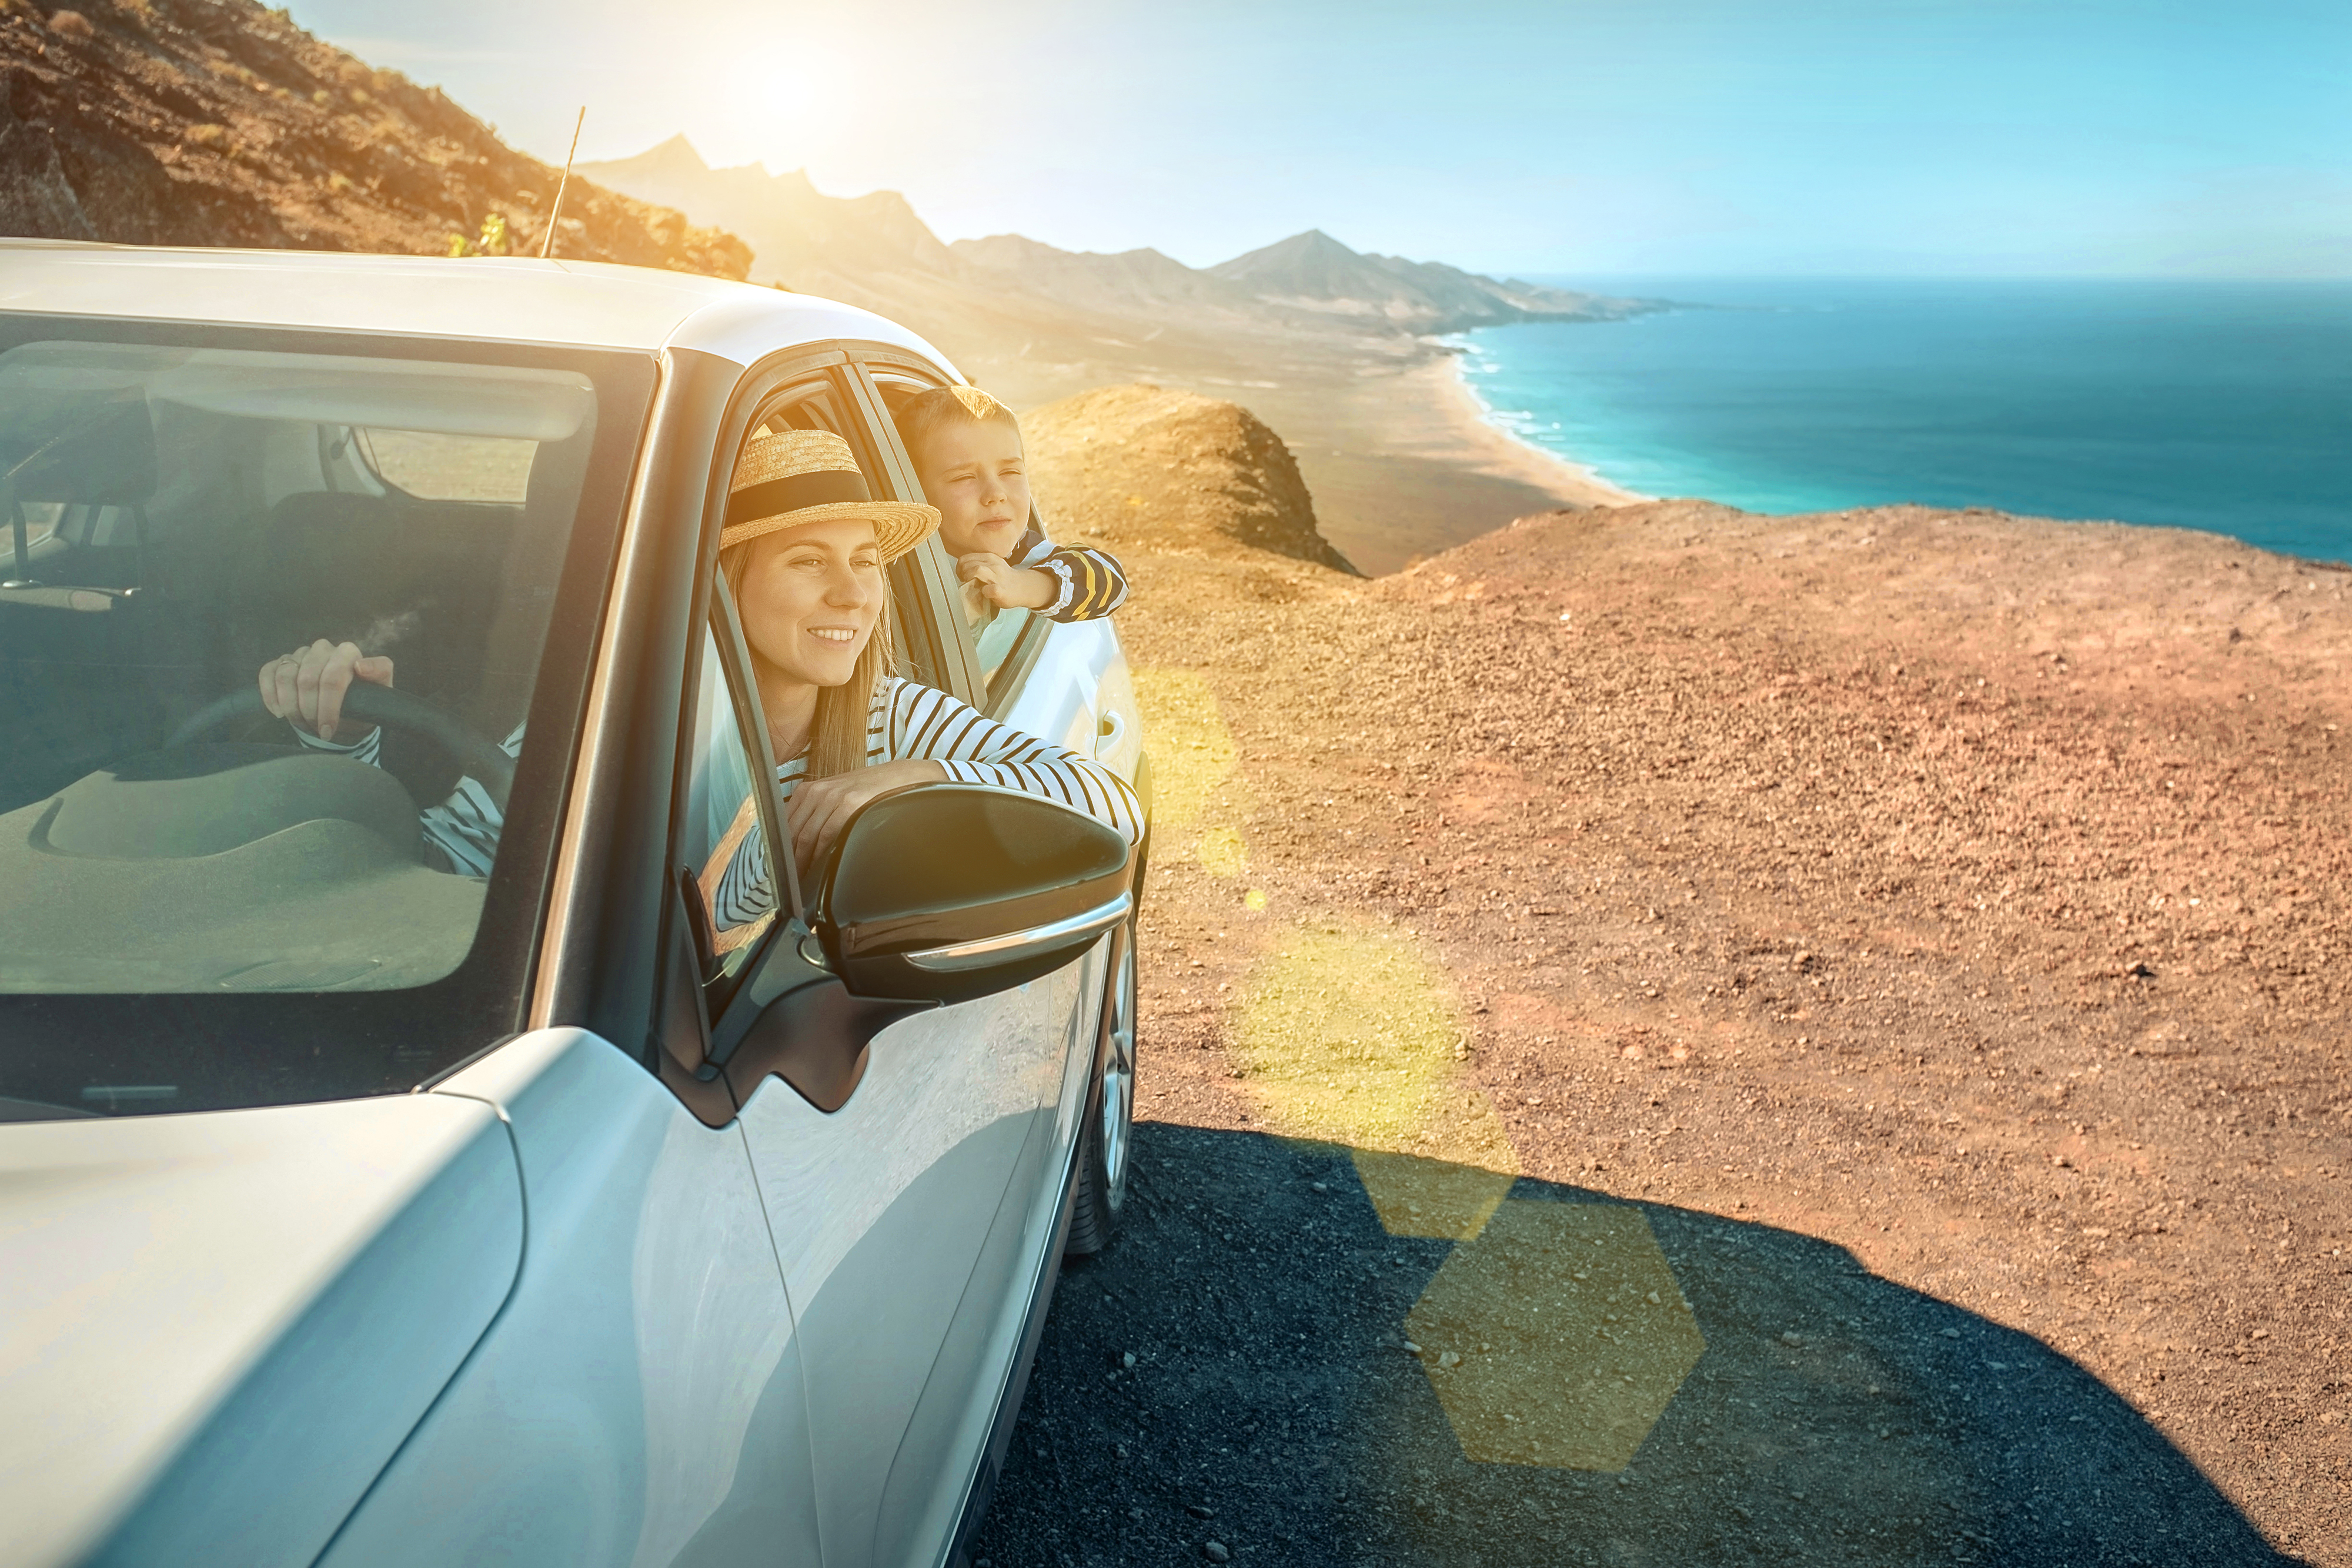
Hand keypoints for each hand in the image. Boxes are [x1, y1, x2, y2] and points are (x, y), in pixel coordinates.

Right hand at [258, 639, 393, 743]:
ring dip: (291, 708)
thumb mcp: (380, 691)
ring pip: (284, 677)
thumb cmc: (364, 701)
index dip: (328, 706)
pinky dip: (270, 696)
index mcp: (347, 652)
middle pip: (306, 680)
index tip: (329, 729)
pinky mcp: (281, 663)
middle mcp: (322, 649)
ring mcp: (300, 655)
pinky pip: (267, 673)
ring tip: (303, 724)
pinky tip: (279, 712)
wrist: (346, 711)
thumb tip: (361, 666)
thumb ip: (380, 673)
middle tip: (318, 730)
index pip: (332, 677)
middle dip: (310, 712)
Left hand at [787, 758, 945, 872]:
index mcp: (808, 790)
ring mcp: (832, 796)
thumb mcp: (835, 796)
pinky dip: (820, 853)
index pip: (784, 824)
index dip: (781, 848)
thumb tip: (798, 844)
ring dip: (802, 860)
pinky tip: (819, 866)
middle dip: (789, 858)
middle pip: (793, 832)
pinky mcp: (849, 804)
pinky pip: (827, 834)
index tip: (781, 867)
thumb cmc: (867, 792)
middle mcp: (816, 791)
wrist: (898, 778)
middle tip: (789, 880)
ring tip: (801, 878)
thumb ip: (815, 814)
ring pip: (807, 835)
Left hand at [955, 553, 1056, 610]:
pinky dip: (984, 592)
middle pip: (968, 563)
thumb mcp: (992, 566)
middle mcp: (993, 564)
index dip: (960, 568)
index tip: (962, 576)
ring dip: (970, 579)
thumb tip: (962, 571)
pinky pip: (988, 589)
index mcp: (989, 557)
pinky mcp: (1001, 590)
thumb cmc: (1005, 579)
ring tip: (973, 586)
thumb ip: (979, 565)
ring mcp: (997, 577)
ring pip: (977, 570)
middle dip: (963, 574)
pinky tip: (985, 594)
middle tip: (967, 582)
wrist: (1023, 587)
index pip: (965, 558)